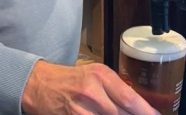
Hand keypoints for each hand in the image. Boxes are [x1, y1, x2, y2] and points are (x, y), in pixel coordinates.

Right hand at [22, 61, 159, 114]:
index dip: (146, 112)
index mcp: (101, 76)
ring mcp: (80, 110)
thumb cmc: (71, 80)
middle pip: (122, 114)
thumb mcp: (95, 76)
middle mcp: (92, 92)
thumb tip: (140, 108)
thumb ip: (116, 90)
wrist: (39, 85)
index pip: (130, 99)